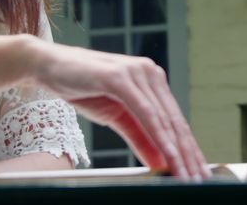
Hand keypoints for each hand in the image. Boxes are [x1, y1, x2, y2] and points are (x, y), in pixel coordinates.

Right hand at [30, 42, 207, 179]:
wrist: (48, 66)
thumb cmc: (83, 89)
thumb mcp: (116, 118)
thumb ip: (140, 138)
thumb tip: (161, 162)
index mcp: (153, 82)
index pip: (176, 120)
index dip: (188, 149)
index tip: (198, 173)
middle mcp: (150, 73)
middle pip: (175, 121)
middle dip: (188, 154)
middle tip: (197, 180)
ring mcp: (137, 73)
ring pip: (163, 118)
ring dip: (177, 150)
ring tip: (185, 173)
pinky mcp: (120, 77)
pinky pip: (144, 111)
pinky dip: (158, 134)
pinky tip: (167, 153)